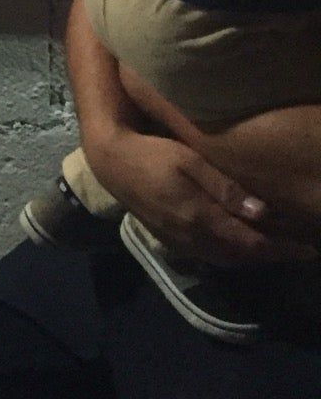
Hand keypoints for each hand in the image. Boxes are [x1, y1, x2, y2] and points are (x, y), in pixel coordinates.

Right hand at [90, 130, 315, 266]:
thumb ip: (224, 187)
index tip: (308, 248)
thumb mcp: (189, 160)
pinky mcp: (169, 239)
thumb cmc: (152, 153)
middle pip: (241, 256)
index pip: (251, 243)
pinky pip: (208, 256)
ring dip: (251, 257)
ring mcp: (179, 241)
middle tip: (297, 249)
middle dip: (271, 255)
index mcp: (201, 218)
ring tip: (272, 248)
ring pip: (225, 260)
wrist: (111, 161)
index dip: (282, 248)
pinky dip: (229, 255)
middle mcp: (193, 237)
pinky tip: (235, 244)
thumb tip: (261, 213)